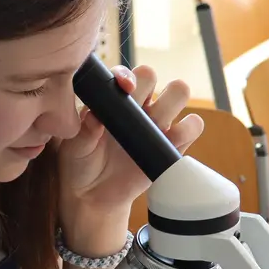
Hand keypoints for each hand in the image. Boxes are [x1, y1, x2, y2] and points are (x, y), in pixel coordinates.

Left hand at [56, 65, 204, 222]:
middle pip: (153, 75)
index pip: (126, 73)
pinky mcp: (174, 144)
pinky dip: (186, 131)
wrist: (95, 195)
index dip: (128, 76)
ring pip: (179, 92)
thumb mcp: (75, 148)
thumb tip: (95, 117)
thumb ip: (84, 132)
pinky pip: (193, 126)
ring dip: (168, 107)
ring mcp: (158, 122)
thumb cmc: (82, 164)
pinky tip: (167, 144)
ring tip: (153, 130)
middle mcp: (138, 104)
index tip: (124, 88)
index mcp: (114, 98)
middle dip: (147, 88)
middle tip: (135, 113)